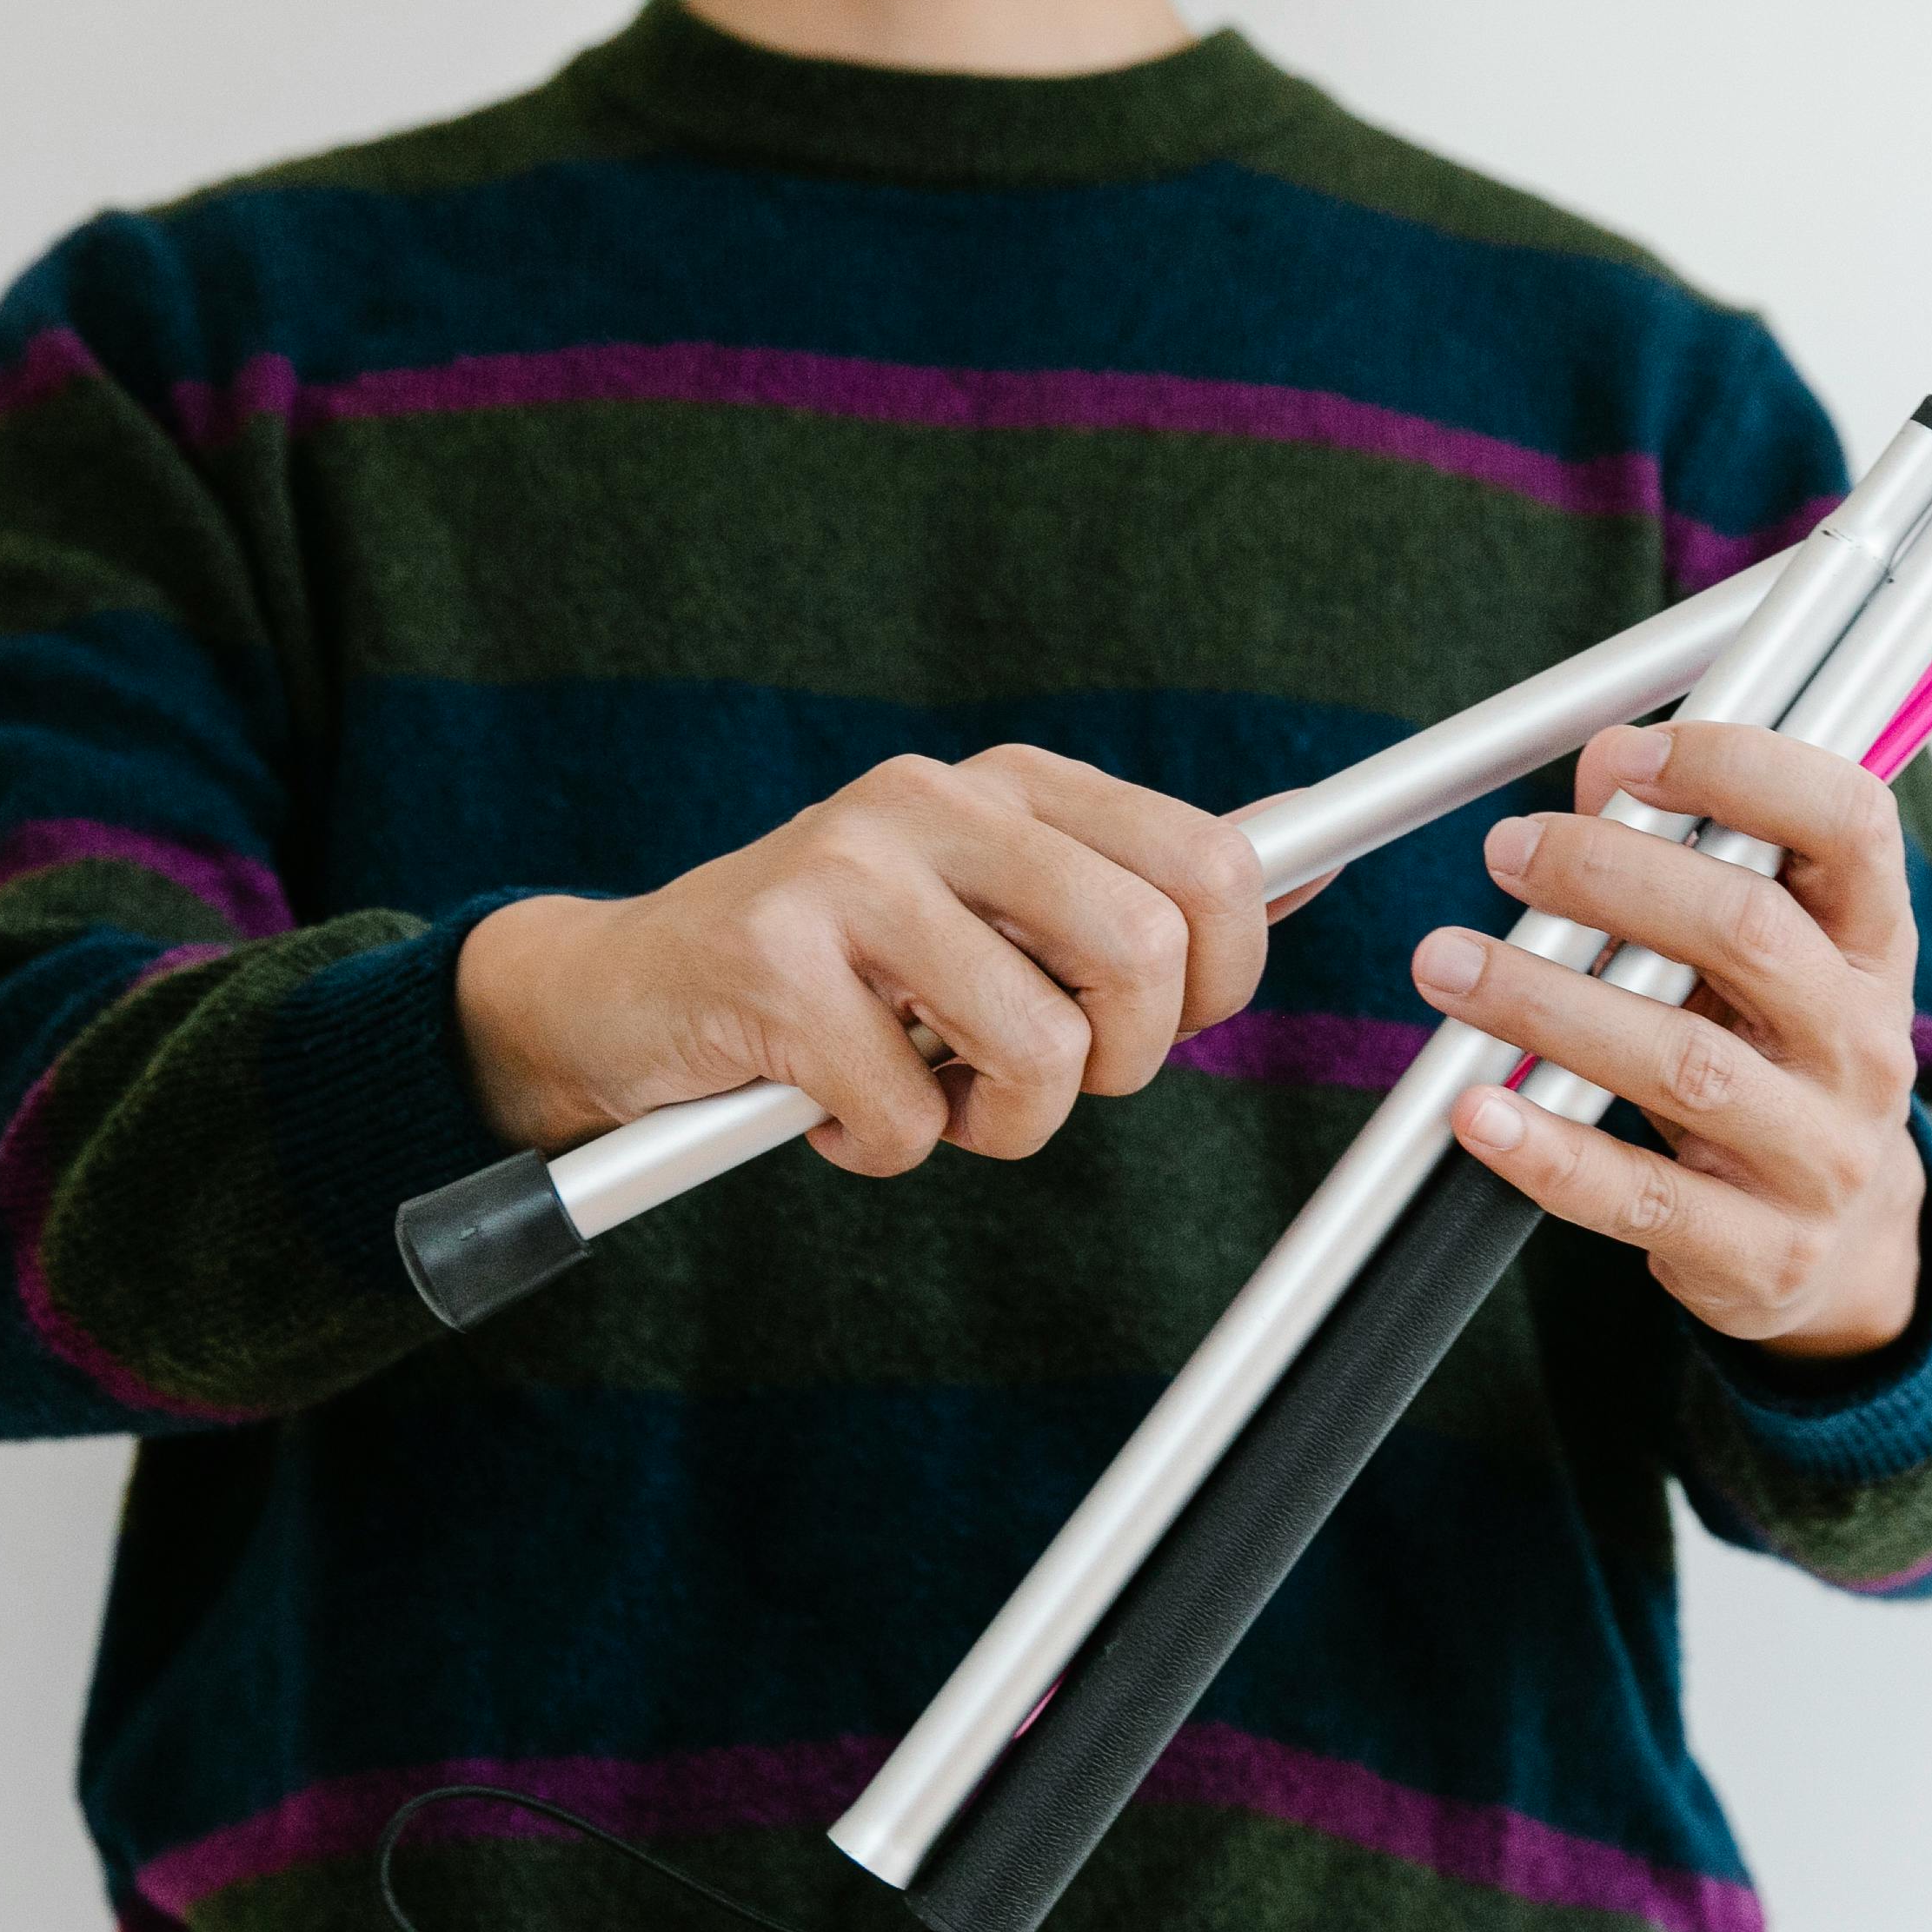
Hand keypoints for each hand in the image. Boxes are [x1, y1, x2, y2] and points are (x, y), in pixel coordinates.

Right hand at [456, 747, 1267, 1175]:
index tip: (1166, 1025)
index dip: (1222, 977)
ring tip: (931, 1099)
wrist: (625, 993)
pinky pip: (906, 1115)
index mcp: (1010, 783)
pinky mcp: (772, 963)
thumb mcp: (994, 907)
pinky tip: (830, 1107)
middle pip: (1145, 954)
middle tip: (1041, 1079)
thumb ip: (1134, 888)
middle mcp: (936, 799)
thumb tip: (1306, 865)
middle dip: (1118, 1061)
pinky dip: (883, 1148)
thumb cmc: (840, 969)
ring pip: (1040, 1049)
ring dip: (1000, 1125)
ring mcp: (848, 873)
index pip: (1212, 861)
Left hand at [1409, 722, 1928, 1359]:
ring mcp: (1820, 1155)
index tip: (1631, 756)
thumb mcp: (1773, 962)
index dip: (1744, 769)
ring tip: (1449, 965)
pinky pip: (1640, 1194)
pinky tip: (1478, 1109)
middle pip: (1748, 931)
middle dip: (1611, 876)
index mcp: (1876, 948)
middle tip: (1510, 852)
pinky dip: (1549, 1149)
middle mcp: (1866, 1044)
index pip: (1850, 822)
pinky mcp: (1760, 1252)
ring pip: (1682, 1063)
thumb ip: (1694, 864)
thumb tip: (1604, 770)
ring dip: (1547, 1003)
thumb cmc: (1783, 1066)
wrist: (1851, 1247)